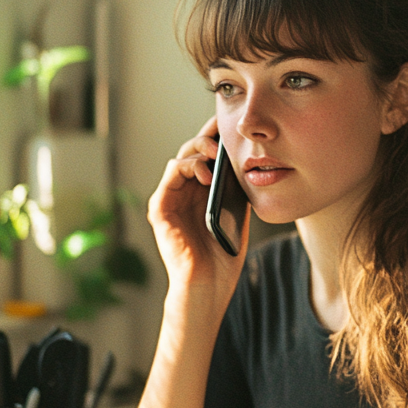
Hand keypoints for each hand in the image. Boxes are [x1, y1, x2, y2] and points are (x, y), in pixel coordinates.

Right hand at [147, 117, 247, 285]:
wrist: (210, 284)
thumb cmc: (223, 255)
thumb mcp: (237, 212)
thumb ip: (236, 187)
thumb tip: (247, 159)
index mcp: (200, 192)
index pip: (205, 156)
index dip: (215, 137)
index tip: (230, 123)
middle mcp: (183, 192)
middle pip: (192, 152)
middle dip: (207, 138)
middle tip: (223, 132)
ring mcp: (170, 199)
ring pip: (180, 158)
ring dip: (198, 150)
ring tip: (217, 153)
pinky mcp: (160, 209)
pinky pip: (170, 176)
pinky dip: (187, 168)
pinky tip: (206, 173)